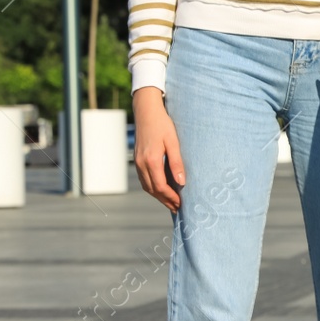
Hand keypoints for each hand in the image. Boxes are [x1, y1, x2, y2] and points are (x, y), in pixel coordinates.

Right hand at [133, 88, 184, 211]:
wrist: (146, 112)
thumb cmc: (163, 125)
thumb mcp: (173, 142)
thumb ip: (177, 163)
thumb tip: (182, 182)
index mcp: (151, 160)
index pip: (160, 186)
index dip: (170, 197)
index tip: (181, 204)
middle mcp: (141, 163)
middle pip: (153, 189)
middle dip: (165, 200)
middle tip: (177, 208)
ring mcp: (137, 162)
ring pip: (147, 186)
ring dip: (158, 196)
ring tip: (171, 202)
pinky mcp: (137, 160)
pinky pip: (144, 179)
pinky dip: (153, 187)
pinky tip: (161, 189)